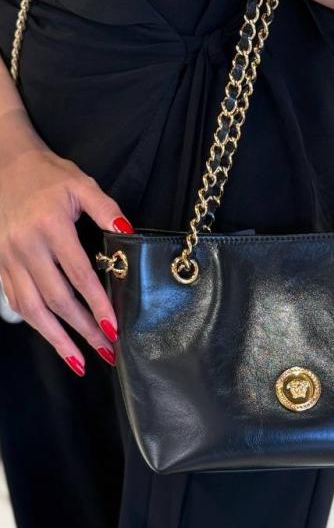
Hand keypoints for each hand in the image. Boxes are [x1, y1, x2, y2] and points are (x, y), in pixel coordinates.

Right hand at [0, 144, 133, 375]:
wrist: (5, 165)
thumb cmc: (49, 176)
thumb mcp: (82, 184)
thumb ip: (106, 209)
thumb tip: (128, 233)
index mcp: (49, 226)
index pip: (78, 274)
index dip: (97, 303)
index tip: (114, 327)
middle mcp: (26, 246)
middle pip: (57, 299)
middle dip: (84, 330)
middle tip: (107, 350)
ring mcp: (9, 258)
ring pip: (33, 308)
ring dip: (57, 340)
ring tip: (80, 362)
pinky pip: (18, 301)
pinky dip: (37, 325)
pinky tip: (55, 340)